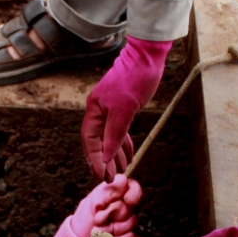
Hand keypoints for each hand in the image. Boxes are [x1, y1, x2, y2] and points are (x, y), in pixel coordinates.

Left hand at [69, 173, 142, 236]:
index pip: (134, 188)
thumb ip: (108, 191)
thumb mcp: (93, 201)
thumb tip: (124, 180)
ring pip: (131, 223)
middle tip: (97, 219)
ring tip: (98, 229)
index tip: (128, 200)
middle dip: (112, 214)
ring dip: (111, 228)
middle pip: (131, 208)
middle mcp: (125, 207)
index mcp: (117, 194)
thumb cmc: (86, 217)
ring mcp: (128, 222)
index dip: (134, 194)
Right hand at [82, 38, 171, 180]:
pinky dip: (123, 144)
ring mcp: (111, 110)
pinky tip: (128, 155)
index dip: (94, 159)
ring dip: (114, 155)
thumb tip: (106, 157)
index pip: (90, 140)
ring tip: (120, 171)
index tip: (101, 175)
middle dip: (103, 161)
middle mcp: (100, 111)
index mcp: (94, 109)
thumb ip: (114, 134)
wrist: (147, 57)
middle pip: (97, 141)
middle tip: (110, 179)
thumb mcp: (125, 109)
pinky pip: (119, 131)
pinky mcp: (123, 109)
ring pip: (109, 138)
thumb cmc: (135, 79)